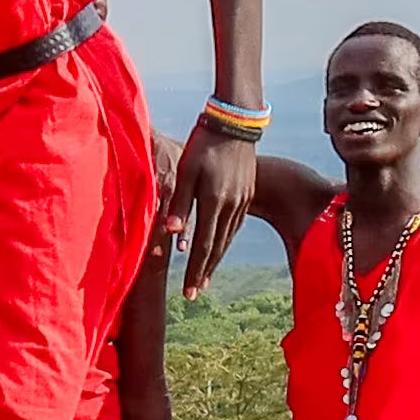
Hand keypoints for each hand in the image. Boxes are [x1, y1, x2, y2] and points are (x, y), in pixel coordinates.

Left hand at [172, 119, 255, 296]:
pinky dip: (224, 243)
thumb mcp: (186, 171)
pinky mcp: (247, 196)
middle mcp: (231, 205)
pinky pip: (235, 227)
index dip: (195, 270)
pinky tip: (218, 251)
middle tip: (194, 294)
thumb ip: (178, 202)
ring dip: (214, 261)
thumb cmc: (203, 144)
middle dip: (204, 273)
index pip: (202, 244)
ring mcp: (242, 201)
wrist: (236, 125)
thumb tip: (172, 234)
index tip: (189, 291)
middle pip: (216, 247)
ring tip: (204, 280)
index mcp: (214, 200)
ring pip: (227, 239)